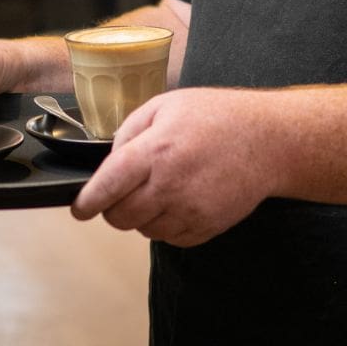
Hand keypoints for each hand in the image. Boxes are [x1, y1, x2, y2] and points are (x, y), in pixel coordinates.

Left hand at [71, 87, 277, 247]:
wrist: (267, 141)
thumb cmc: (215, 117)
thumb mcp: (163, 106)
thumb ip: (128, 133)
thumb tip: (108, 163)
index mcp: (154, 152)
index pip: (107, 188)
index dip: (87, 203)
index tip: (80, 209)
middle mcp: (170, 185)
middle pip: (120, 218)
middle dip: (112, 209)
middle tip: (119, 194)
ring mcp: (190, 210)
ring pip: (144, 231)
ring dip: (140, 216)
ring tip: (157, 189)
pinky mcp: (207, 226)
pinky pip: (170, 239)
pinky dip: (165, 225)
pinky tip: (176, 201)